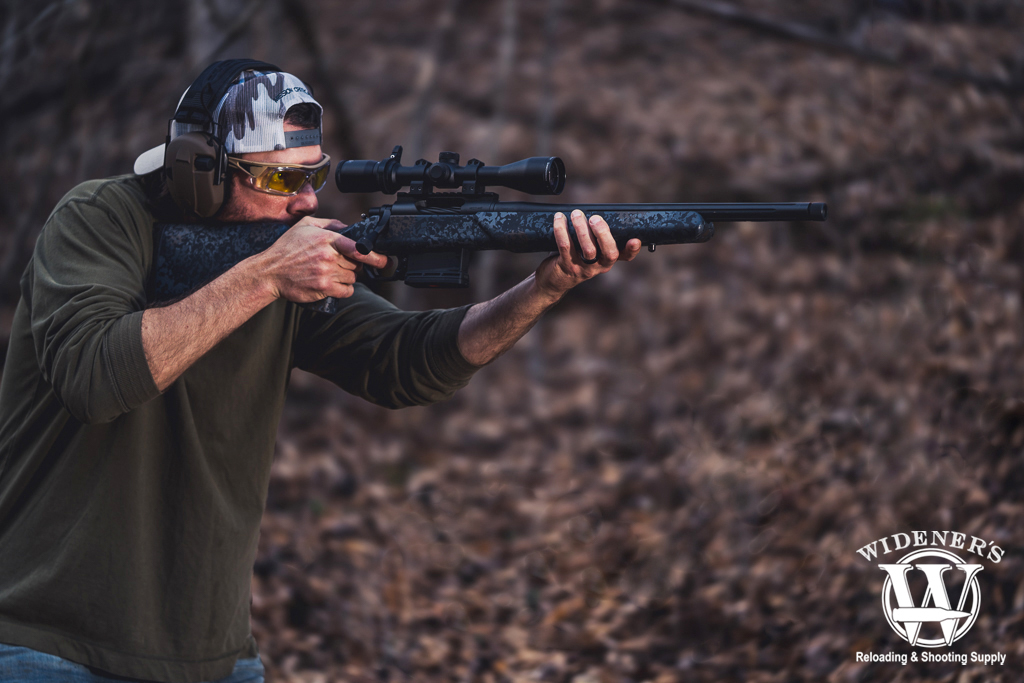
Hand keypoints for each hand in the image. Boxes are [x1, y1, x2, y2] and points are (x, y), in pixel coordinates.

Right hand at [256, 216, 388, 302]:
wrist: (269, 272)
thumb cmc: (287, 248)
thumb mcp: (305, 226)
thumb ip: (329, 224)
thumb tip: (348, 227)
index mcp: (326, 239)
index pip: (358, 247)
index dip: (375, 256)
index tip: (384, 260)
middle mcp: (328, 256)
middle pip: (357, 264)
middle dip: (353, 264)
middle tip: (340, 263)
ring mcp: (326, 273)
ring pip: (352, 278)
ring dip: (347, 277)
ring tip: (331, 272)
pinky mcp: (323, 288)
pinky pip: (346, 291)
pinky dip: (344, 289)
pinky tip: (334, 284)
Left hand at [534, 209, 641, 298]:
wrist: (554, 280)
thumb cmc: (573, 257)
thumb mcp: (587, 249)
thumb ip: (594, 235)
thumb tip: (594, 210)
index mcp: (607, 259)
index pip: (625, 257)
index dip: (632, 250)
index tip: (635, 240)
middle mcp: (599, 266)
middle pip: (609, 253)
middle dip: (603, 233)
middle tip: (594, 218)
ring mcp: (583, 268)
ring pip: (588, 249)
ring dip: (581, 228)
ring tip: (576, 214)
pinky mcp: (567, 267)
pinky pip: (566, 246)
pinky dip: (562, 230)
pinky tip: (559, 219)